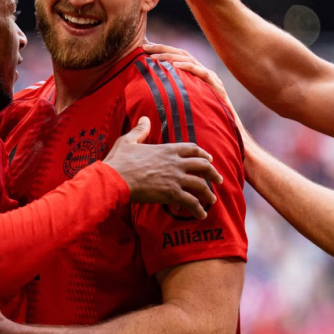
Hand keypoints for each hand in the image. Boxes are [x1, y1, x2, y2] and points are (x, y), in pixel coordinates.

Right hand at [104, 116, 222, 217]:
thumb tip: (145, 119)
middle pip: (203, 166)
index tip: (209, 159)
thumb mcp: (128, 140)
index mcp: (167, 149)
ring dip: (209, 193)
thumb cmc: (119, 161)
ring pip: (201, 185)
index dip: (203, 154)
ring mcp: (175, 178)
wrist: (115, 179)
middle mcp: (176, 163)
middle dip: (213, 173)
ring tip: (212, 200)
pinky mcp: (171, 194)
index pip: (192, 149)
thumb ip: (140, 130)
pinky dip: (198, 209)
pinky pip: (191, 202)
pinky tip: (201, 214)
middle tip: (218, 180)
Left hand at [141, 43, 254, 150]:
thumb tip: (150, 102)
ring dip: (170, 56)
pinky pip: (202, 73)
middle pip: (181, 54)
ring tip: (154, 56)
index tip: (144, 50)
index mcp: (196, 77)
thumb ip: (174, 101)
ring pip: (189, 60)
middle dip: (162, 48)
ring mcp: (211, 79)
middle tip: (144, 47)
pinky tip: (174, 65)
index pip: (177, 58)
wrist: (231, 136)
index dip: (161, 52)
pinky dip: (188, 67)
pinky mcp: (217, 87)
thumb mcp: (186, 110)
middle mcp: (203, 74)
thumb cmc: (207, 126)